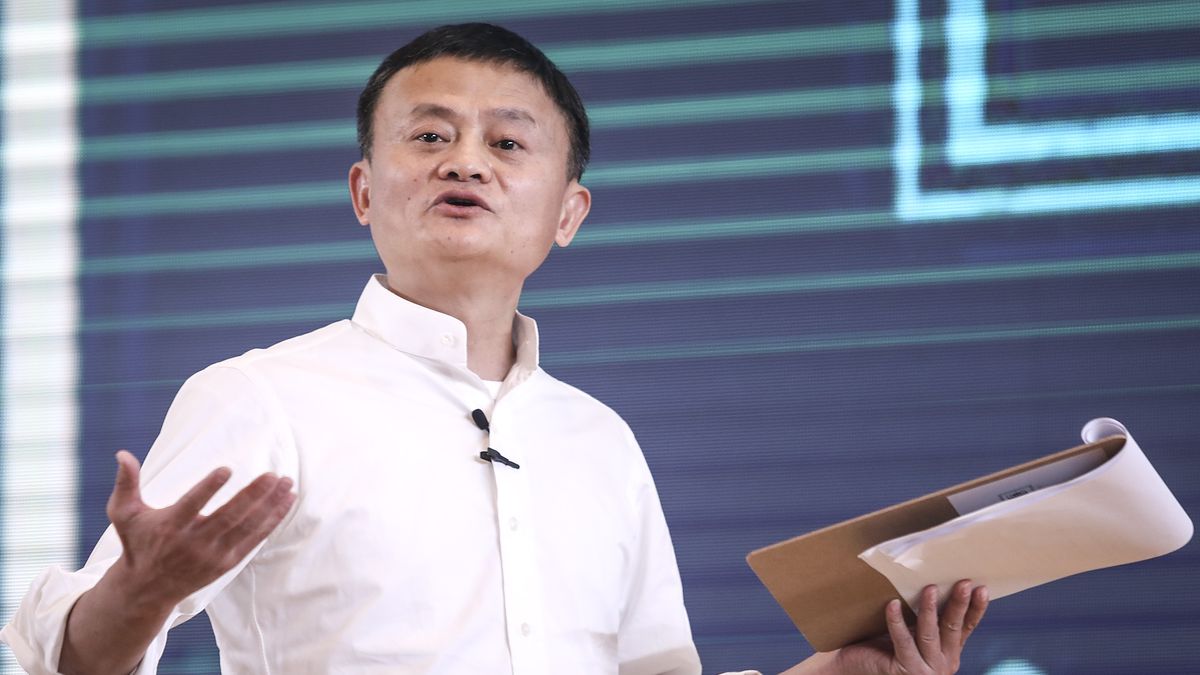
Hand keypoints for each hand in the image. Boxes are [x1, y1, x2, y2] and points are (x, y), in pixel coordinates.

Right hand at [106, 449, 295, 606]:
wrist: (146, 589)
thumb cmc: (137, 543)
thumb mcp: (124, 514)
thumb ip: (126, 483)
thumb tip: (122, 453)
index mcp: (170, 526)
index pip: (192, 505)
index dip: (208, 488)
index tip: (226, 469)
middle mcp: (193, 542)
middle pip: (229, 516)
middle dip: (253, 495)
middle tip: (274, 474)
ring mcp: (212, 554)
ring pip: (247, 527)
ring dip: (270, 505)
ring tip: (288, 483)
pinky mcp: (226, 563)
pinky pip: (254, 540)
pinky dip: (272, 521)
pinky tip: (287, 502)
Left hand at [831, 580, 988, 674]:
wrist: (856, 668)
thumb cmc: (883, 646)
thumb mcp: (913, 632)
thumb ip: (926, 618)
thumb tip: (933, 580)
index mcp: (948, 653)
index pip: (966, 627)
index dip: (976, 609)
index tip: (982, 588)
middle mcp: (942, 664)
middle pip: (952, 628)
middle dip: (958, 604)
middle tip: (962, 582)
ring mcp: (925, 670)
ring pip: (930, 634)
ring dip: (929, 609)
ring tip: (929, 588)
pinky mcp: (905, 670)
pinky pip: (902, 641)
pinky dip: (897, 621)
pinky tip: (893, 604)